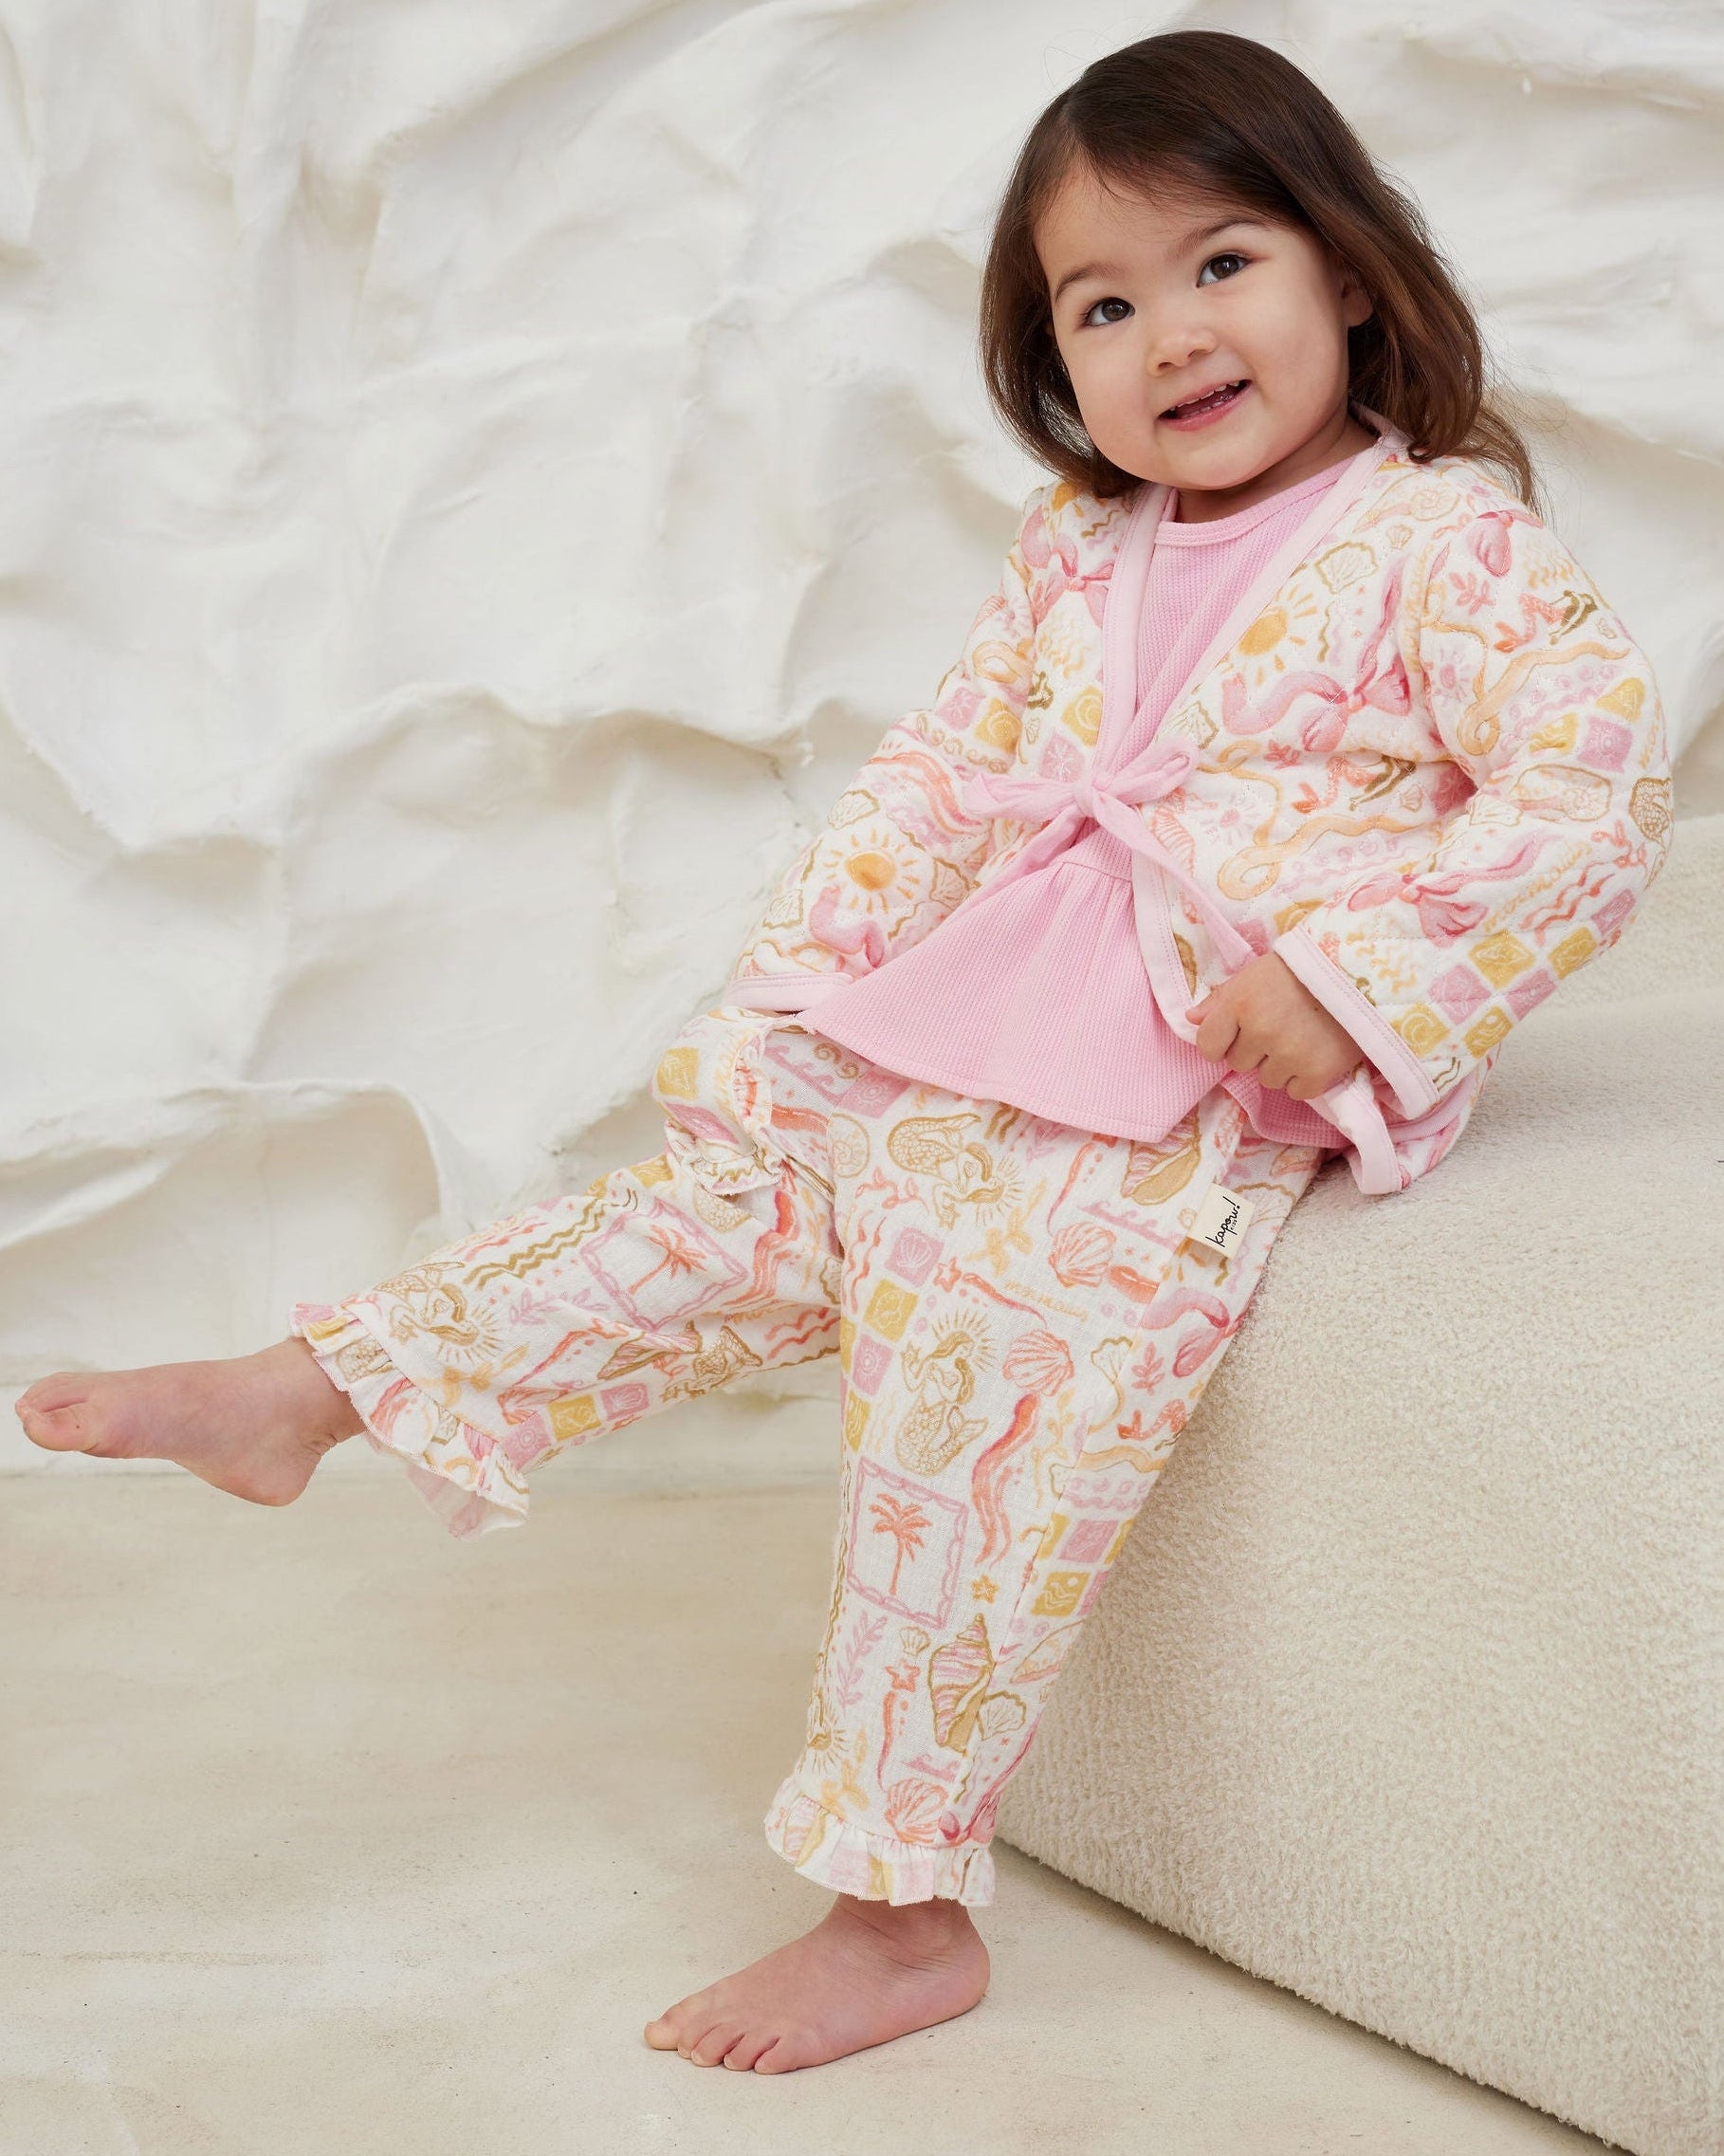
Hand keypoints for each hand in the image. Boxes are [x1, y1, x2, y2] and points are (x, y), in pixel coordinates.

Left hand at [1185, 952, 1362, 1100]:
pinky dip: (1305, 1078)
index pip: (1208, 1045)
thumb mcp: (1256, 974)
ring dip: (1280, 1064)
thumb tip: (1192, 1020)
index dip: (1220, 1042)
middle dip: (1255, 1050)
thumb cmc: (1302, 970)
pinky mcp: (1318, 1073)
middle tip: (1281, 1027)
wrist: (1361, 972)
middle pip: (1239, 1064)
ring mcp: (1290, 1055)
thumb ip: (1221, 999)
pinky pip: (1296, 1091)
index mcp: (1240, 1004)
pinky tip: (1317, 1052)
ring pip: (1267, 1079)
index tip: (1237, 1035)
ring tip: (1303, 1036)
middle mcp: (1261, 1032)